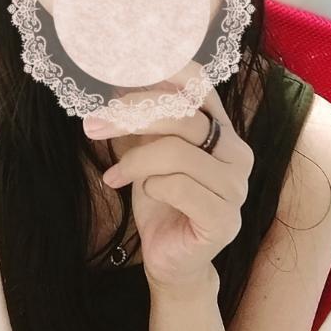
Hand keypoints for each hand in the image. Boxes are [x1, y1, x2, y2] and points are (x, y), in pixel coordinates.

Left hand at [82, 60, 254, 293]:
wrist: (171, 259)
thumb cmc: (162, 200)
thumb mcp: (150, 150)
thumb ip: (147, 118)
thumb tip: (118, 78)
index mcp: (222, 130)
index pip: (202, 87)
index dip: (167, 72)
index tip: (124, 71)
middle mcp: (237, 153)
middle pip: (184, 117)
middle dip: (132, 116)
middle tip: (93, 125)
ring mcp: (236, 187)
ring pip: (178, 153)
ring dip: (135, 161)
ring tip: (114, 175)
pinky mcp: (225, 219)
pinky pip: (180, 187)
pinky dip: (153, 186)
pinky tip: (145, 194)